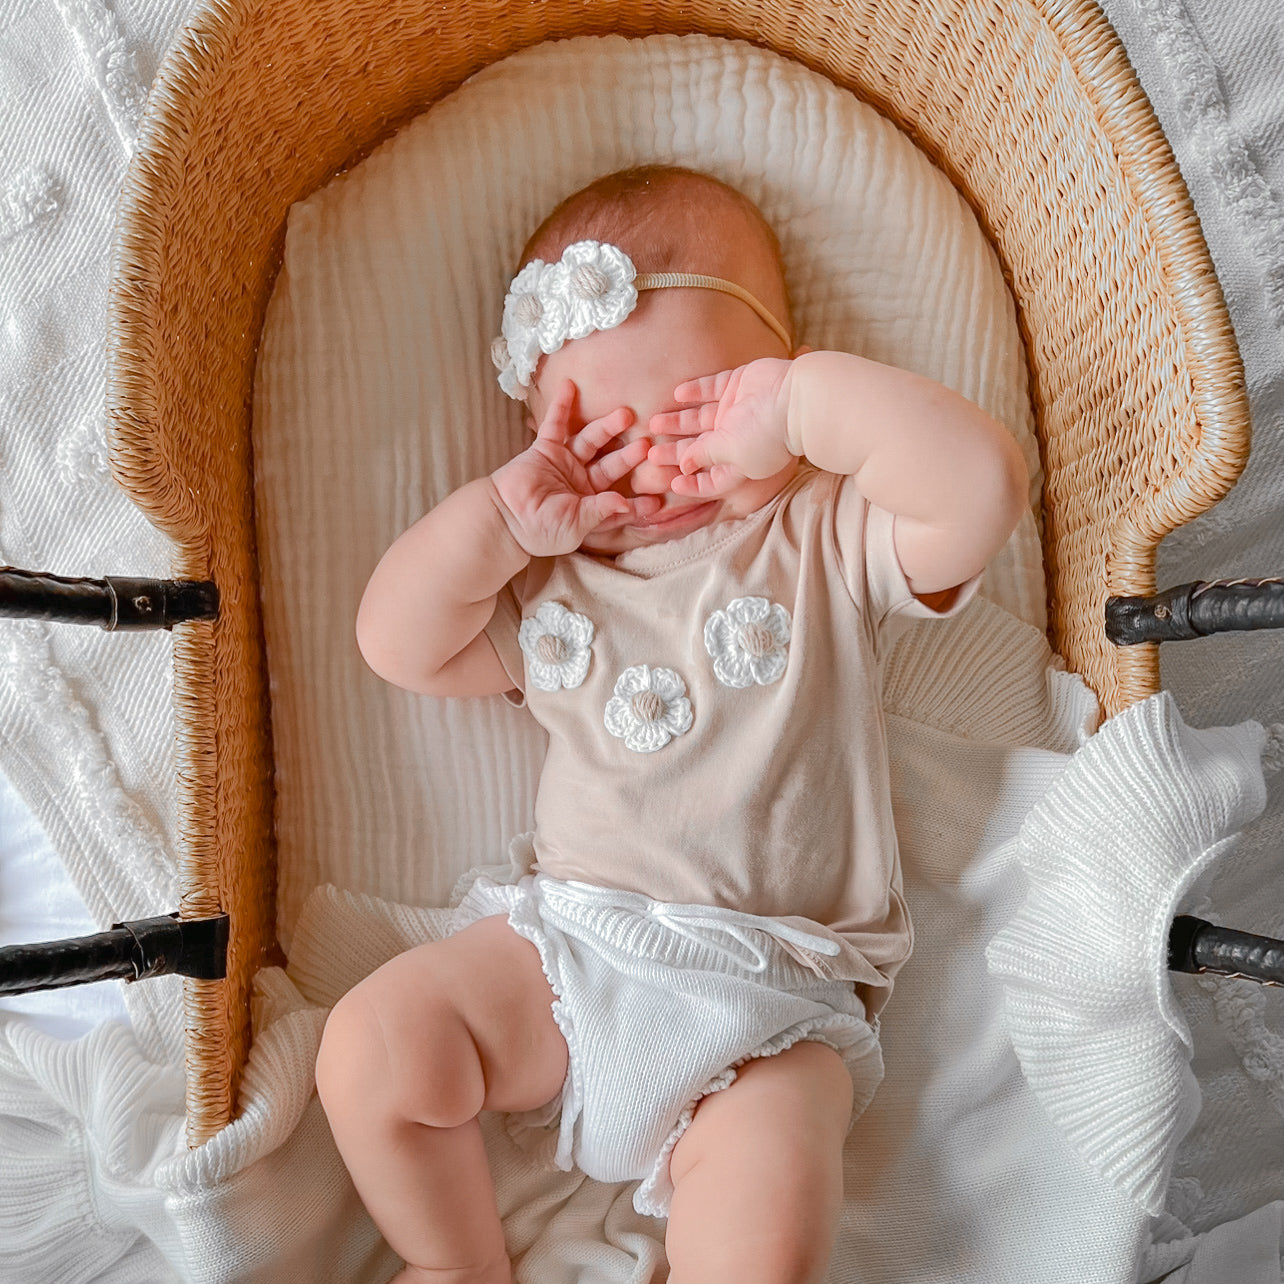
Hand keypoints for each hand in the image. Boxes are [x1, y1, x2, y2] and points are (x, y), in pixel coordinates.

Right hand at [489, 380, 661, 556]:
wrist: (504, 519)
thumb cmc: (540, 530)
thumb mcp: (575, 525)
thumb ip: (600, 511)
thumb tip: (624, 503)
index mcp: (592, 506)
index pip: (621, 502)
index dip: (638, 501)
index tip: (658, 498)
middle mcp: (583, 483)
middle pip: (611, 464)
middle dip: (629, 454)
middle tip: (647, 443)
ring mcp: (565, 463)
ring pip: (591, 441)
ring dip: (607, 427)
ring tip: (626, 414)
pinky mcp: (546, 450)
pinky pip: (556, 425)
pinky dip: (562, 406)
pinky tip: (572, 386)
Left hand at [646, 357, 795, 497]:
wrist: (794, 398)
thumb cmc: (764, 434)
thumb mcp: (730, 453)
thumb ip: (704, 456)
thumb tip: (684, 466)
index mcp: (738, 462)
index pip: (712, 479)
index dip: (693, 484)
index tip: (673, 484)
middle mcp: (736, 438)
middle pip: (699, 448)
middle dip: (674, 452)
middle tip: (648, 453)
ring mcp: (736, 410)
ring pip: (699, 418)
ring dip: (677, 421)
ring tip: (654, 423)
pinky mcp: (738, 384)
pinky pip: (711, 387)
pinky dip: (694, 391)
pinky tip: (676, 395)